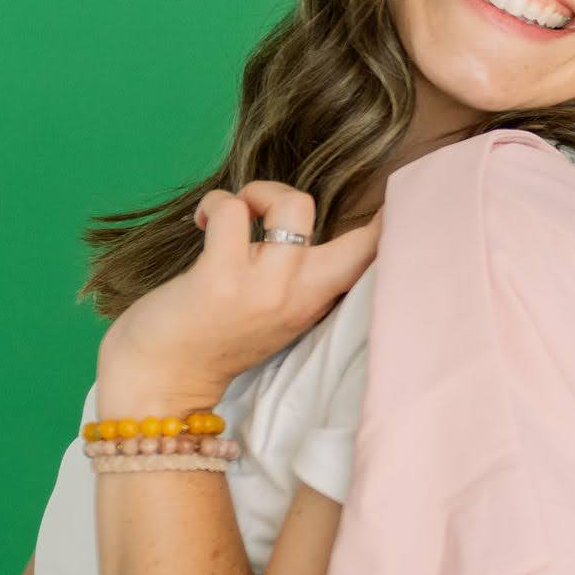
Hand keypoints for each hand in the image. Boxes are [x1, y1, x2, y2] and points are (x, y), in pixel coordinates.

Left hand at [95, 181, 378, 415]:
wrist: (160, 381)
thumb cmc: (213, 336)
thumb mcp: (276, 311)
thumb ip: (299, 275)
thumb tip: (299, 218)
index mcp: (321, 302)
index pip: (379, 264)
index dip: (405, 228)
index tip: (414, 201)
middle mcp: (303, 297)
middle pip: (367, 240)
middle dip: (359, 202)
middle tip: (290, 209)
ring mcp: (265, 290)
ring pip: (293, 206)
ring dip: (262, 192)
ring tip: (239, 211)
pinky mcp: (220, 279)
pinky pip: (230, 210)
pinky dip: (216, 203)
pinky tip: (202, 223)